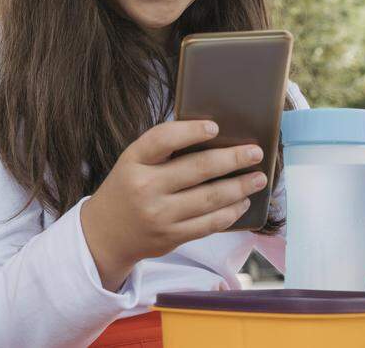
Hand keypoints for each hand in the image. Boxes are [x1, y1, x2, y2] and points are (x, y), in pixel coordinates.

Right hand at [80, 119, 265, 290]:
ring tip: (258, 178)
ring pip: (209, 198)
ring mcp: (159, 215)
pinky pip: (208, 224)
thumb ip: (162, 150)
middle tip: (255, 152)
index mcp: (133, 161)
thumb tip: (212, 135)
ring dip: (240, 187)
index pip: (162, 139)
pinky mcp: (171, 237)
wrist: (105, 234)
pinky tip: (242, 202)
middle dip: (232, 159)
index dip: (191, 131)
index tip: (215, 127)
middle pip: (197, 169)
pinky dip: (230, 212)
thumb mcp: (132, 162)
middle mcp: (145, 188)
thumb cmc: (127, 189)